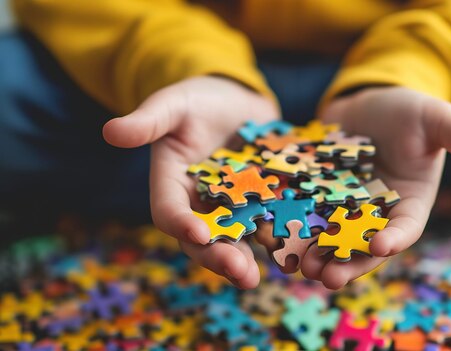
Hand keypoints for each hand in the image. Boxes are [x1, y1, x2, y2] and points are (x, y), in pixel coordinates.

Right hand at [102, 76, 278, 288]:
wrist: (237, 99)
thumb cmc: (199, 99)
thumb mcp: (174, 104)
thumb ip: (149, 120)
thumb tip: (110, 131)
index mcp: (172, 185)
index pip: (169, 211)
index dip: (181, 224)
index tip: (198, 232)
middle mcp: (200, 204)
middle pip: (204, 239)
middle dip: (220, 257)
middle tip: (241, 274)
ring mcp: (233, 207)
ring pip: (237, 240)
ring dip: (248, 260)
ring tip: (259, 276)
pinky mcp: (262, 203)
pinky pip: (269, 225)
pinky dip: (280, 239)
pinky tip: (294, 251)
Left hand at [301, 87, 450, 288]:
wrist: (368, 103)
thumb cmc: (409, 112)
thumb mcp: (436, 120)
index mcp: (408, 205)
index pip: (405, 227)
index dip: (394, 238)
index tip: (380, 245)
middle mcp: (375, 215)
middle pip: (360, 246)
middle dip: (346, 262)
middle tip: (327, 277)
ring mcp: (342, 209)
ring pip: (327, 238)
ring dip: (313, 254)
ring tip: (297, 268)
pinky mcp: (314, 197)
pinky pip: (300, 214)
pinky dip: (288, 227)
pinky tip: (269, 235)